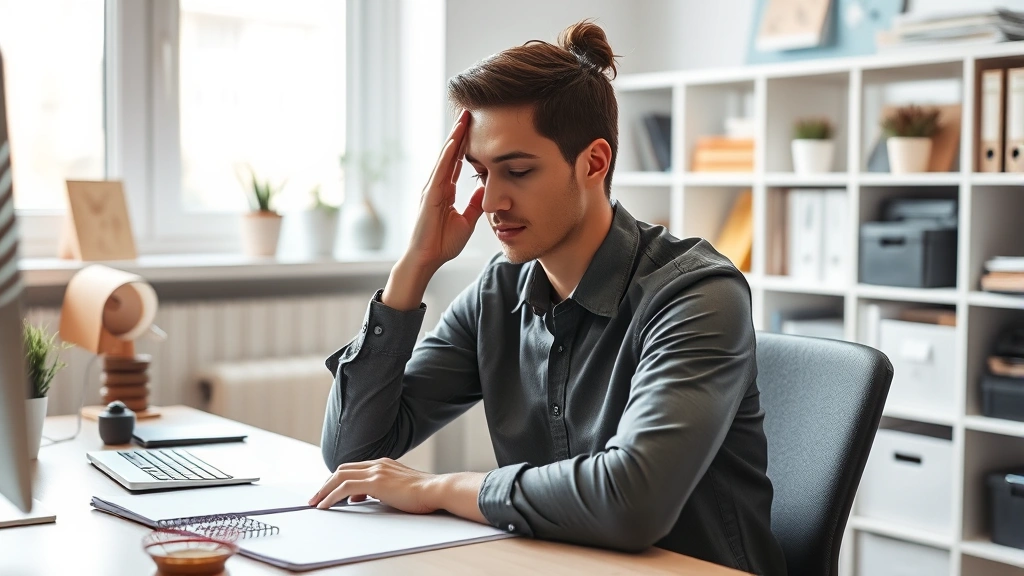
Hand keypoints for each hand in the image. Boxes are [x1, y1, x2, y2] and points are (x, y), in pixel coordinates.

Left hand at [308, 457, 438, 513]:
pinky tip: (326, 505)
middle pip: (342, 469)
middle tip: (316, 497)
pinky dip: (331, 496)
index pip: (353, 468)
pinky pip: (345, 488)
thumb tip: (361, 497)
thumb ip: (380, 489)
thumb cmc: (423, 493)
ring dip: (324, 490)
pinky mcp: (376, 482)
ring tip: (316, 502)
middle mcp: (378, 464)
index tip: (328, 491)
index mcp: (383, 464)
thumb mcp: (398, 488)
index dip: (337, 479)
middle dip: (326, 483)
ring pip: (339, 476)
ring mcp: (376, 471)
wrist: (436, 490)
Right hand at [404, 109, 485, 271]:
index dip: (466, 143)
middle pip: (451, 153)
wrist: (428, 259)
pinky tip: (454, 143)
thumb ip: (474, 204)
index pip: (457, 161)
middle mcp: (437, 185)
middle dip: (460, 133)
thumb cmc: (443, 243)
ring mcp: (431, 189)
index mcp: (446, 190)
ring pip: (445, 158)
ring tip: (463, 118)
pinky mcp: (429, 197)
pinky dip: (446, 158)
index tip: (476, 125)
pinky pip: (439, 173)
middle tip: (470, 111)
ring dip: (454, 138)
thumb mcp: (467, 220)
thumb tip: (485, 189)